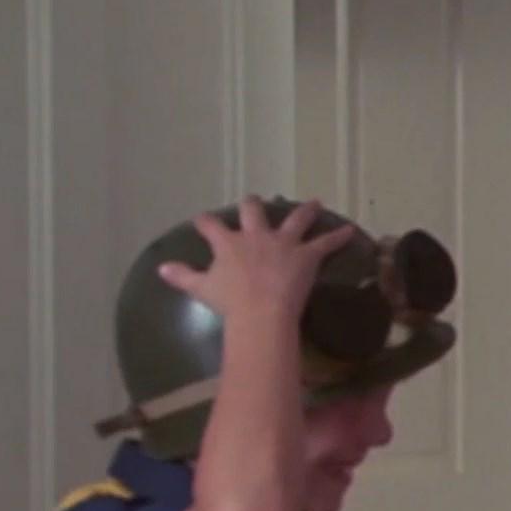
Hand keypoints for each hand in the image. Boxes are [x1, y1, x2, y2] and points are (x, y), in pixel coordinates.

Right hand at [158, 196, 353, 320]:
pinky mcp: (306, 255)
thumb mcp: (201, 288)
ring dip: (305, 211)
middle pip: (253, 211)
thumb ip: (183, 276)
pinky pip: (325, 243)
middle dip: (253, 204)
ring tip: (314, 203)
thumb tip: (160, 269)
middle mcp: (255, 236)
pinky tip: (350, 231)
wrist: (260, 310)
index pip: (211, 225)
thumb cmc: (229, 302)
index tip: (202, 220)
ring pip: (295, 220)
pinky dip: (338, 237)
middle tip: (254, 200)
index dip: (205, 222)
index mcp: (228, 243)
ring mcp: (283, 243)